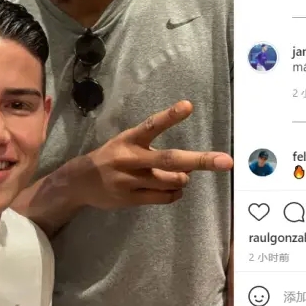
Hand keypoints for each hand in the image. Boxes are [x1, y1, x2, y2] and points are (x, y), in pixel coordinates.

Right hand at [78, 101, 232, 209]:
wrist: (79, 182)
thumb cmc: (112, 158)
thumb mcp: (128, 144)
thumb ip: (154, 150)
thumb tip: (189, 164)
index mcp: (130, 139)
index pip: (152, 125)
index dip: (170, 116)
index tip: (188, 106)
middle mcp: (130, 158)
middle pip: (170, 159)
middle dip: (200, 160)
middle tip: (225, 161)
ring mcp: (129, 180)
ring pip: (171, 181)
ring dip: (183, 178)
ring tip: (181, 176)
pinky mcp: (129, 199)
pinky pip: (163, 197)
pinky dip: (175, 193)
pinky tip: (174, 189)